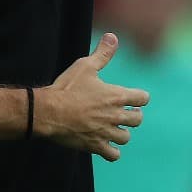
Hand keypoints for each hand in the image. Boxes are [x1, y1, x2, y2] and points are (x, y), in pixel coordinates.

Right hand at [35, 33, 148, 161]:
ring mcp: (106, 132)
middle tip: (123, 112)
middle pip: (137, 119)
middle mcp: (115, 115)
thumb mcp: (85, 66)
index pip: (143, 98)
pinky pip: (113, 155)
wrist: (49, 112)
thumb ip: (102, 53)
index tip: (133, 98)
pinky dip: (112, 152)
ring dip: (122, 133)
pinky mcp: (95, 146)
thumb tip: (113, 36)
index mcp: (117, 96)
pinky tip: (106, 145)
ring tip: (114, 128)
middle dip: (133, 115)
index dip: (140, 97)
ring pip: (126, 137)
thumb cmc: (67, 87)